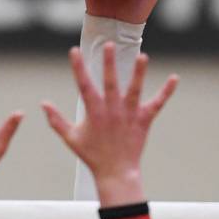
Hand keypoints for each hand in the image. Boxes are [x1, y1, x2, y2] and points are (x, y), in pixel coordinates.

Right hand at [42, 44, 177, 207]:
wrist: (116, 173)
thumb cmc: (93, 156)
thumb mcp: (71, 138)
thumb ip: (56, 120)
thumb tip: (43, 104)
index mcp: (94, 112)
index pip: (84, 85)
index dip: (78, 68)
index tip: (74, 51)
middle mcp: (112, 111)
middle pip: (111, 83)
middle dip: (109, 64)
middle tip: (109, 45)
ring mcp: (129, 115)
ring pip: (134, 91)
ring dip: (139, 73)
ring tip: (143, 56)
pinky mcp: (143, 121)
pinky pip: (157, 104)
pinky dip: (166, 92)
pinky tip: (175, 78)